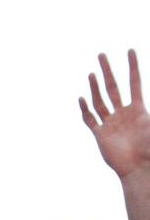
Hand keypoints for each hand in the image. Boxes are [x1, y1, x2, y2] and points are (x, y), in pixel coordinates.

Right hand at [80, 50, 149, 179]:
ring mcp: (110, 123)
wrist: (138, 168)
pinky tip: (82, 98)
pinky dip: (85, 109)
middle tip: (102, 54)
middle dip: (108, 71)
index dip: (133, 66)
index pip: (134, 82)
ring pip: (100, 101)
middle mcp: (122, 114)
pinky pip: (90, 119)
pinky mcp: (100, 135)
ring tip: (92, 73)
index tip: (130, 50)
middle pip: (113, 88)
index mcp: (138, 109)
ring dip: (95, 87)